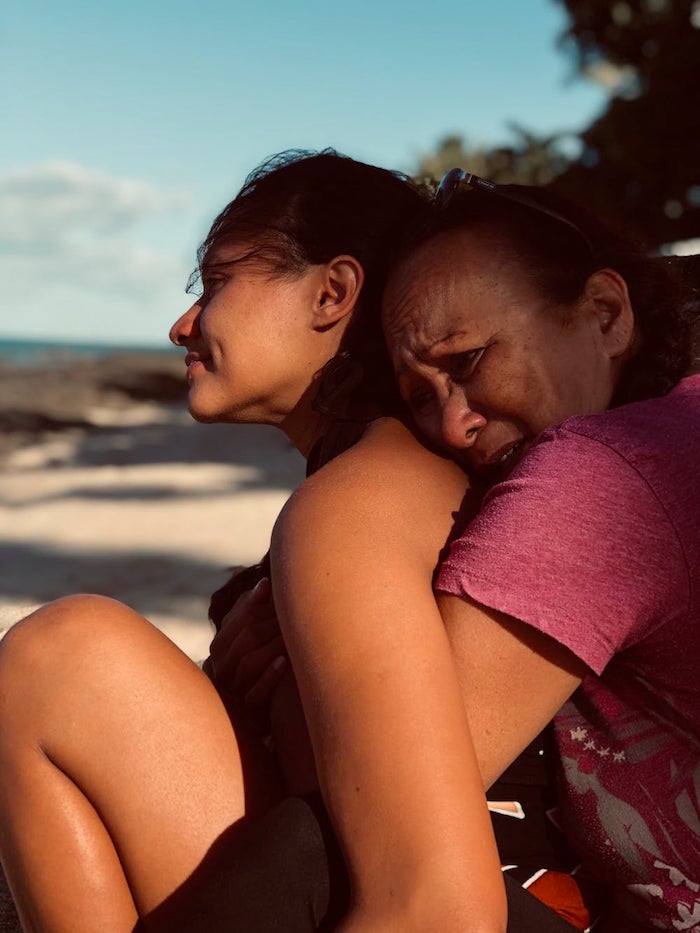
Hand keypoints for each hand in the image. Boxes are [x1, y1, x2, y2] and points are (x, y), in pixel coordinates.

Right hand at [207, 577, 287, 730]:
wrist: (248, 711)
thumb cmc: (251, 663)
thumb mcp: (246, 637)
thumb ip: (251, 611)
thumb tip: (266, 583)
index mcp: (220, 647)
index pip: (238, 619)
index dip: (259, 604)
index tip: (279, 593)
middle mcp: (222, 667)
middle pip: (246, 638)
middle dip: (272, 622)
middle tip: (295, 612)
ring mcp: (234, 690)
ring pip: (250, 662)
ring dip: (274, 645)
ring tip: (293, 634)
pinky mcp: (249, 711)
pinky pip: (257, 693)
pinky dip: (270, 675)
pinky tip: (285, 661)